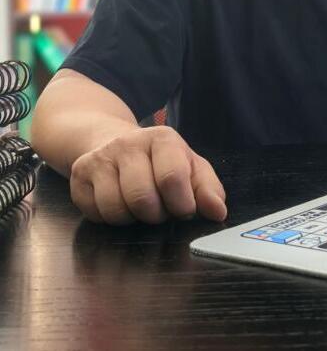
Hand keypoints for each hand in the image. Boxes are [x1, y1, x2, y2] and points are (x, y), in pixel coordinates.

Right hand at [69, 126, 226, 224]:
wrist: (113, 141)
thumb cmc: (159, 160)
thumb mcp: (190, 167)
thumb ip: (208, 189)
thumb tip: (218, 212)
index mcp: (162, 138)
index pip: (172, 178)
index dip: (181, 204)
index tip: (184, 209)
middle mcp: (129, 143)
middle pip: (142, 198)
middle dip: (156, 214)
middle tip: (160, 207)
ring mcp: (101, 157)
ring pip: (117, 209)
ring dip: (133, 218)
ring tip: (139, 205)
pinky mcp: (79, 174)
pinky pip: (96, 214)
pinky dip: (110, 219)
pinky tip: (119, 203)